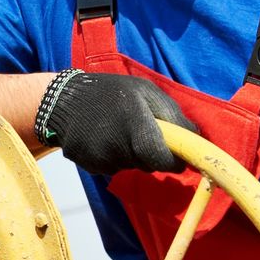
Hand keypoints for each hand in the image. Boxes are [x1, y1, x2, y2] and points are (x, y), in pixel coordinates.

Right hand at [34, 72, 195, 176]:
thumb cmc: (111, 92)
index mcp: (135, 125)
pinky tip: (103, 139)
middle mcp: (117, 146)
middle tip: (143, 133)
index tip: (178, 159)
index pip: (161, 159)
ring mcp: (100, 159)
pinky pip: (112, 168)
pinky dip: (114, 158)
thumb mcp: (145, 91)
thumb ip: (172, 115)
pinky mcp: (89, 166)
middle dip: (152, 154)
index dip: (173, 162)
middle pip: (147, 165)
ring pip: (130, 167)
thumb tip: (196, 138)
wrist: (63, 99)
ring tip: (118, 130)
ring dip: (131, 155)